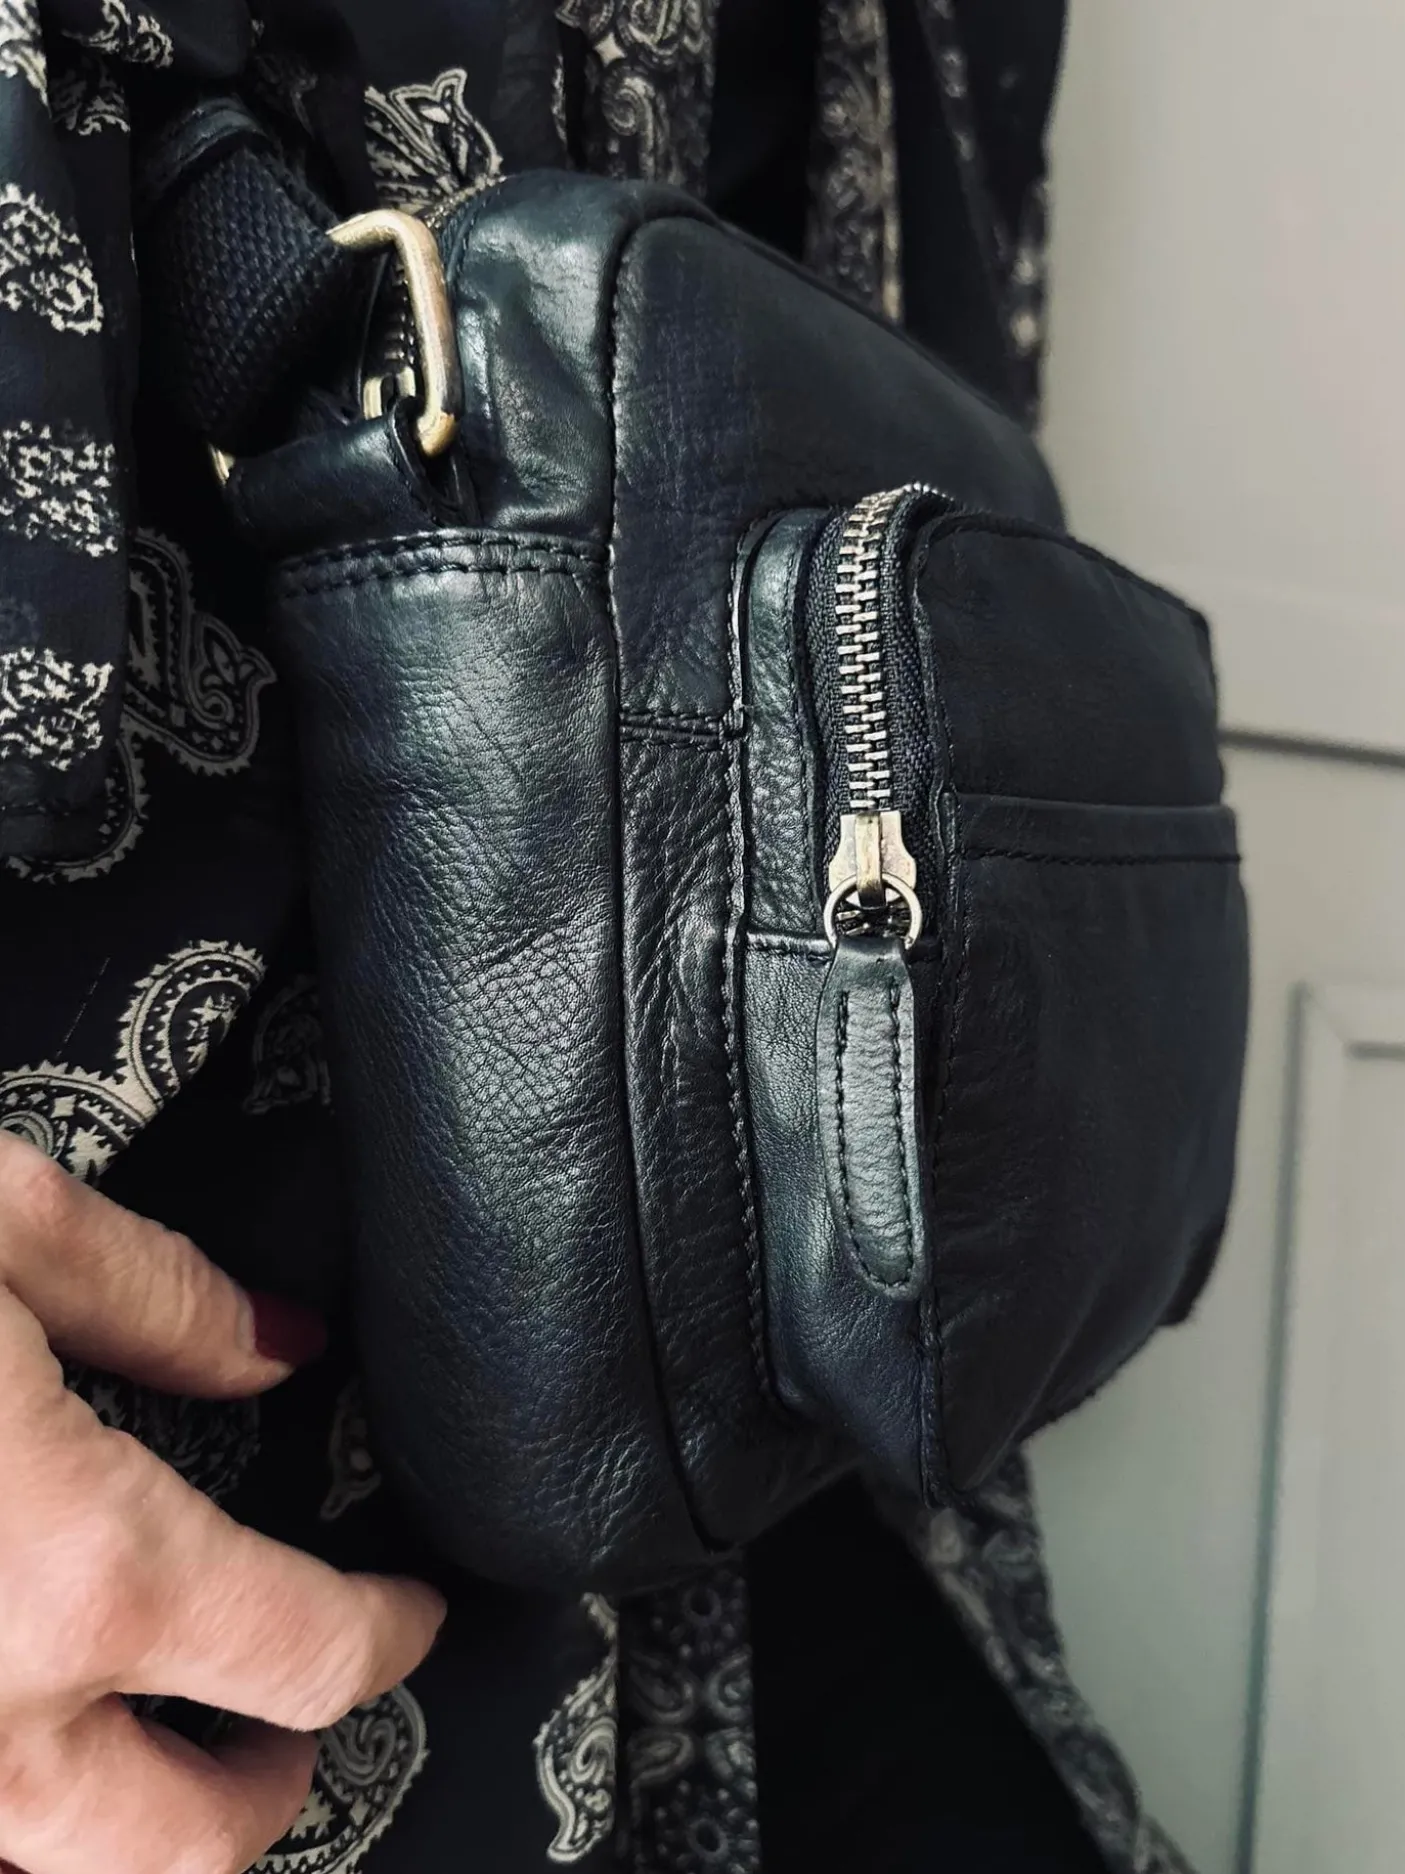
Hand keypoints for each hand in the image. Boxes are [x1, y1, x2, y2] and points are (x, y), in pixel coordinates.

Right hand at [0, 1132, 444, 1873]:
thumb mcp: (3, 1227)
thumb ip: (161, 1297)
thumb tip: (278, 1344)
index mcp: (76, 1569)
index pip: (307, 1654)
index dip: (390, 1636)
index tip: (413, 1615)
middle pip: (182, 1845)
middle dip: (266, 1792)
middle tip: (290, 1725)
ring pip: (43, 1858)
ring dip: (121, 1819)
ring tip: (151, 1735)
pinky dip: (10, 1783)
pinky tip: (19, 1691)